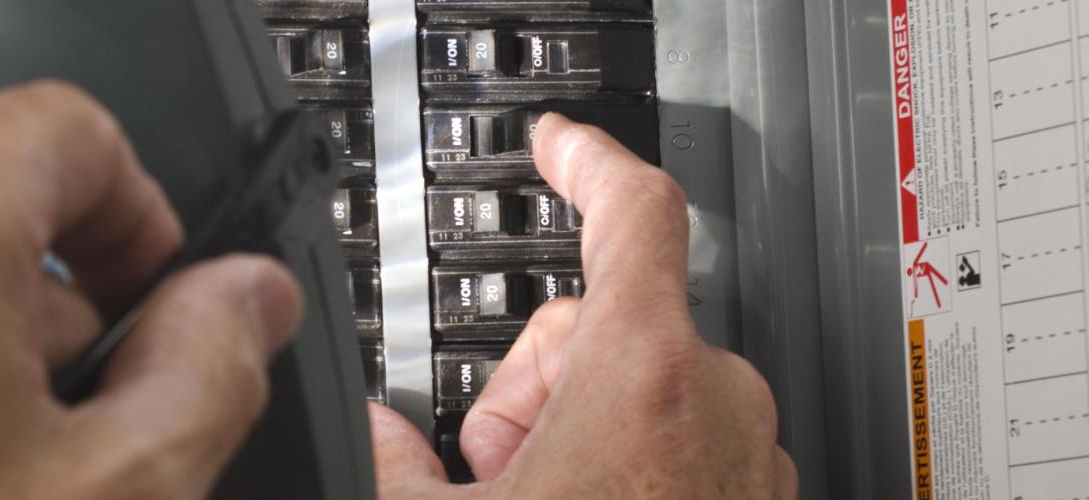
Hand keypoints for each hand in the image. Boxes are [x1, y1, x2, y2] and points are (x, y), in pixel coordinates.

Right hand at [371, 114, 797, 498]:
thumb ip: (399, 458)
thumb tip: (380, 437)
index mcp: (647, 376)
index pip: (632, 210)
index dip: (586, 160)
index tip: (561, 144)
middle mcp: (718, 396)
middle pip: (609, 322)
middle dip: (541, 380)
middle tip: (505, 463)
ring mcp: (751, 443)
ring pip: (649, 382)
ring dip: (587, 425)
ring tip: (552, 493)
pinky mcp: (763, 484)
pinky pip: (692, 432)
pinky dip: (640, 458)